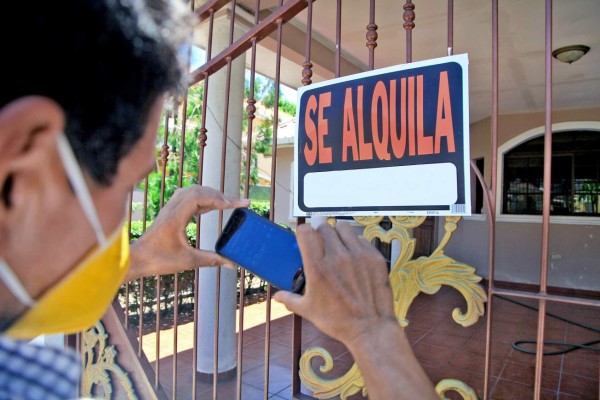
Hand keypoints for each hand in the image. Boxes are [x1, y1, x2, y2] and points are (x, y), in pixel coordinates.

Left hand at [126, 185, 249, 280]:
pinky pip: (188, 197)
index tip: (235, 204)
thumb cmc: (158, 260)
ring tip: (227, 203)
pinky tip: (211, 206)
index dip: (220, 198)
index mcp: (176, 216)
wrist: (137, 259)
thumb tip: (230, 263)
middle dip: (221, 195)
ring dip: (211, 195)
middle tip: (238, 203)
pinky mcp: (170, 211)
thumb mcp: (188, 261)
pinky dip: (203, 198)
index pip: (200, 197)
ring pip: (193, 191)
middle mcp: (172, 207)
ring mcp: (170, 208)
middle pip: (199, 190)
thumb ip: (211, 260)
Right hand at [274, 221, 395, 346]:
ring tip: (338, 244)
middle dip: (320, 233)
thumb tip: (277, 297)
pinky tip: (354, 255)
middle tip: (321, 244)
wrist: (370, 328)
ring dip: (337, 233)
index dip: (303, 232)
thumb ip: (290, 299)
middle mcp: (337, 256)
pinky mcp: (374, 257)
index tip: (305, 238)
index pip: (306, 232)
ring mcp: (358, 255)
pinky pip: (361, 239)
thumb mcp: (308, 311)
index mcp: (317, 267)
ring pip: (343, 227)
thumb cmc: (337, 321)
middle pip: (324, 227)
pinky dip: (355, 243)